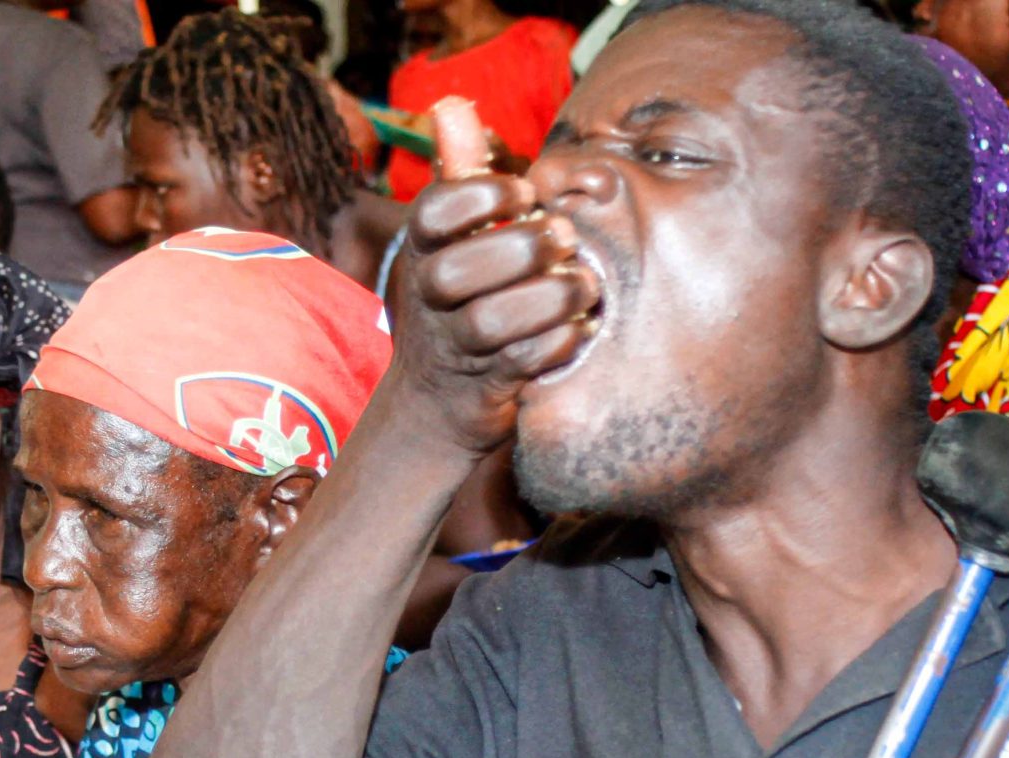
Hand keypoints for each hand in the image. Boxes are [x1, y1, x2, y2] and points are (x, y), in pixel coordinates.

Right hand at [386, 113, 600, 458]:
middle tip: (565, 237)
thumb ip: (459, 173)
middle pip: (458, 270)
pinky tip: (582, 329)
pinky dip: (557, 346)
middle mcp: (431, 299)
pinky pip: (522, 364)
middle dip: (520, 248)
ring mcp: (456, 347)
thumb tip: (452, 105)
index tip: (525, 193)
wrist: (438, 401)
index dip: (482, 196)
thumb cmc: (460, 301)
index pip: (434, 212)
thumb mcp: (452, 237)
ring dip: (547, 299)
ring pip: (491, 322)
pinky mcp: (486, 387)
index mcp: (424, 250)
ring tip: (584, 285)